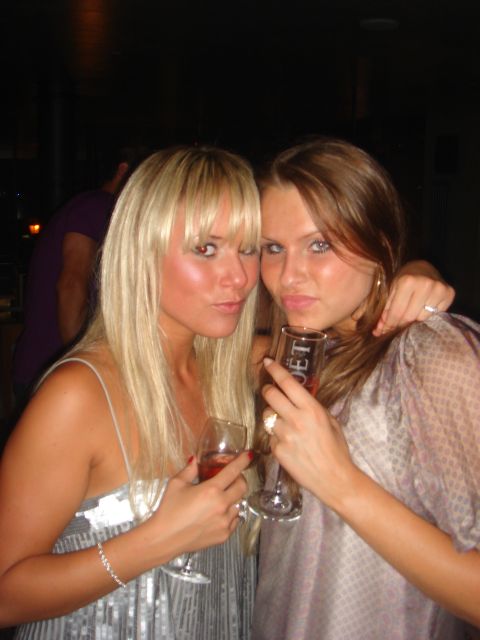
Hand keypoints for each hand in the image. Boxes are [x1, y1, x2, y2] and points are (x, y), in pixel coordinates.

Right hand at [148, 451, 250, 559]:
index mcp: (211, 490)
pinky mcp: (224, 535)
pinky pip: (234, 520)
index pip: (233, 471)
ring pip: (238, 504)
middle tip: (230, 478)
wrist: (165, 538)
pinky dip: (229, 515)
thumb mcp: (176, 484)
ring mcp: (224, 522)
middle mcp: (221, 505)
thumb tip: (195, 459)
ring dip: (232, 499)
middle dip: (239, 479)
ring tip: (218, 500)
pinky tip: (216, 514)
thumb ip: (189, 470)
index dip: (243, 461)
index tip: (249, 455)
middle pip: (242, 487)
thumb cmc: (169, 510)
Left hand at [262, 358, 356, 510]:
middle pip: (270, 395)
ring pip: (267, 416)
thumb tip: (300, 398)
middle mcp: (295, 419)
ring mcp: (284, 435)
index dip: (275, 370)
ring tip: (285, 425)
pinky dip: (276, 437)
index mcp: (311, 409)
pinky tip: (289, 445)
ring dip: (272, 416)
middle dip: (268, 390)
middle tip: (270, 391)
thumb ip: (313, 408)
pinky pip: (270, 436)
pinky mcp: (277, 450)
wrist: (334, 479)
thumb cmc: (336, 450)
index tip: (268, 362)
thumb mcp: (330, 422)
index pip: (287, 383)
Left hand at [373, 260, 454, 335]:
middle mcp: (425, 284)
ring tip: (410, 314)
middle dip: (400, 324)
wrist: (423, 268)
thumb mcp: (392, 290)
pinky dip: (427, 315)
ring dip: (414, 320)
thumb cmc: (404, 279)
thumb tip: (379, 331)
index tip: (384, 331)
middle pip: (410, 317)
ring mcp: (439, 289)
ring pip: (423, 318)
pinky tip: (423, 309)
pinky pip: (436, 315)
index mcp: (407, 281)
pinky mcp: (450, 293)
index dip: (389, 324)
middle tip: (396, 325)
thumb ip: (386, 310)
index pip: (397, 312)